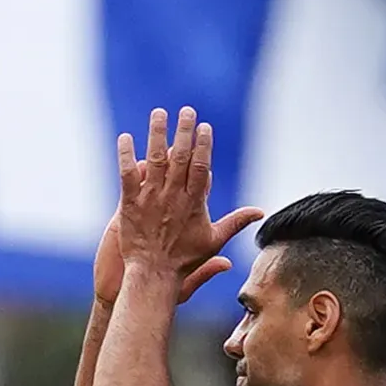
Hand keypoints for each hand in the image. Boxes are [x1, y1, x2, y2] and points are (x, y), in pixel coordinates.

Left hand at [111, 107, 263, 303]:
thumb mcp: (214, 241)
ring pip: (154, 159)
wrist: (153, 275)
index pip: (201, 167)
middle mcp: (173, 196)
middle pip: (180, 157)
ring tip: (159, 113)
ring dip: (157, 134)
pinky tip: (125, 137)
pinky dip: (126, 155)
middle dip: (184, 131)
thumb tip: (260, 212)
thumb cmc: (184, 261)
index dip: (203, 144)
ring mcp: (150, 198)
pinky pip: (127, 174)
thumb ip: (236, 222)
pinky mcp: (129, 203)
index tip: (204, 126)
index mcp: (194, 202)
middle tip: (186, 110)